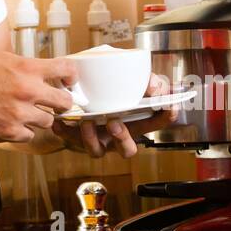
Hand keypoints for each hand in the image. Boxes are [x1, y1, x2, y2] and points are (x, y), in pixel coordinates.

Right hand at [0, 50, 77, 143]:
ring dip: (39, 117)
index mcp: (27, 69)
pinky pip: (29, 135)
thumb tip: (47, 73)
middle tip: (54, 102)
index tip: (69, 81)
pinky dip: (23, 130)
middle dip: (61, 102)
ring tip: (22, 110)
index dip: (71, 76)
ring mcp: (19, 114)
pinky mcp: (10, 133)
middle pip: (65, 102)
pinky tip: (10, 121)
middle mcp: (27, 91)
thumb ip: (27, 66)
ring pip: (48, 121)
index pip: (66, 69)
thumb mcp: (3, 59)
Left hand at [51, 73, 177, 158]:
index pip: (157, 123)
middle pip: (128, 149)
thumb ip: (148, 80)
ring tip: (85, 121)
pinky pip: (70, 140)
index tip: (170, 108)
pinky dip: (65, 131)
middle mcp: (118, 134)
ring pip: (97, 150)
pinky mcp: (76, 137)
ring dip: (91, 138)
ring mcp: (98, 138)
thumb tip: (154, 86)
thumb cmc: (112, 88)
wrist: (79, 90)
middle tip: (114, 123)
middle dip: (122, 139)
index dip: (166, 117)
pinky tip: (61, 122)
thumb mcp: (133, 79)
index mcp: (136, 121)